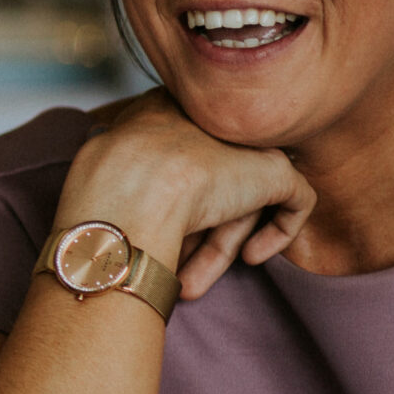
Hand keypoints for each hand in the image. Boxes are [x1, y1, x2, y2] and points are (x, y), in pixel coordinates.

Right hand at [59, 91, 315, 300]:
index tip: (155, 230)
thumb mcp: (100, 157)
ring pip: (238, 199)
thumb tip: (108, 163)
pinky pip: (293, 200)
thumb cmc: (104, 186)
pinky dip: (276, 233)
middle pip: (207, 182)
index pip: (176, 155)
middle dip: (192, 233)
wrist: (133, 191)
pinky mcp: (274, 169)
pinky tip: (250, 257)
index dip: (170, 200)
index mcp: (161, 108)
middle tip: (173, 270)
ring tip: (190, 285)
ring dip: (215, 248)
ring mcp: (244, 140)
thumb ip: (122, 159)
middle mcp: (206, 116)